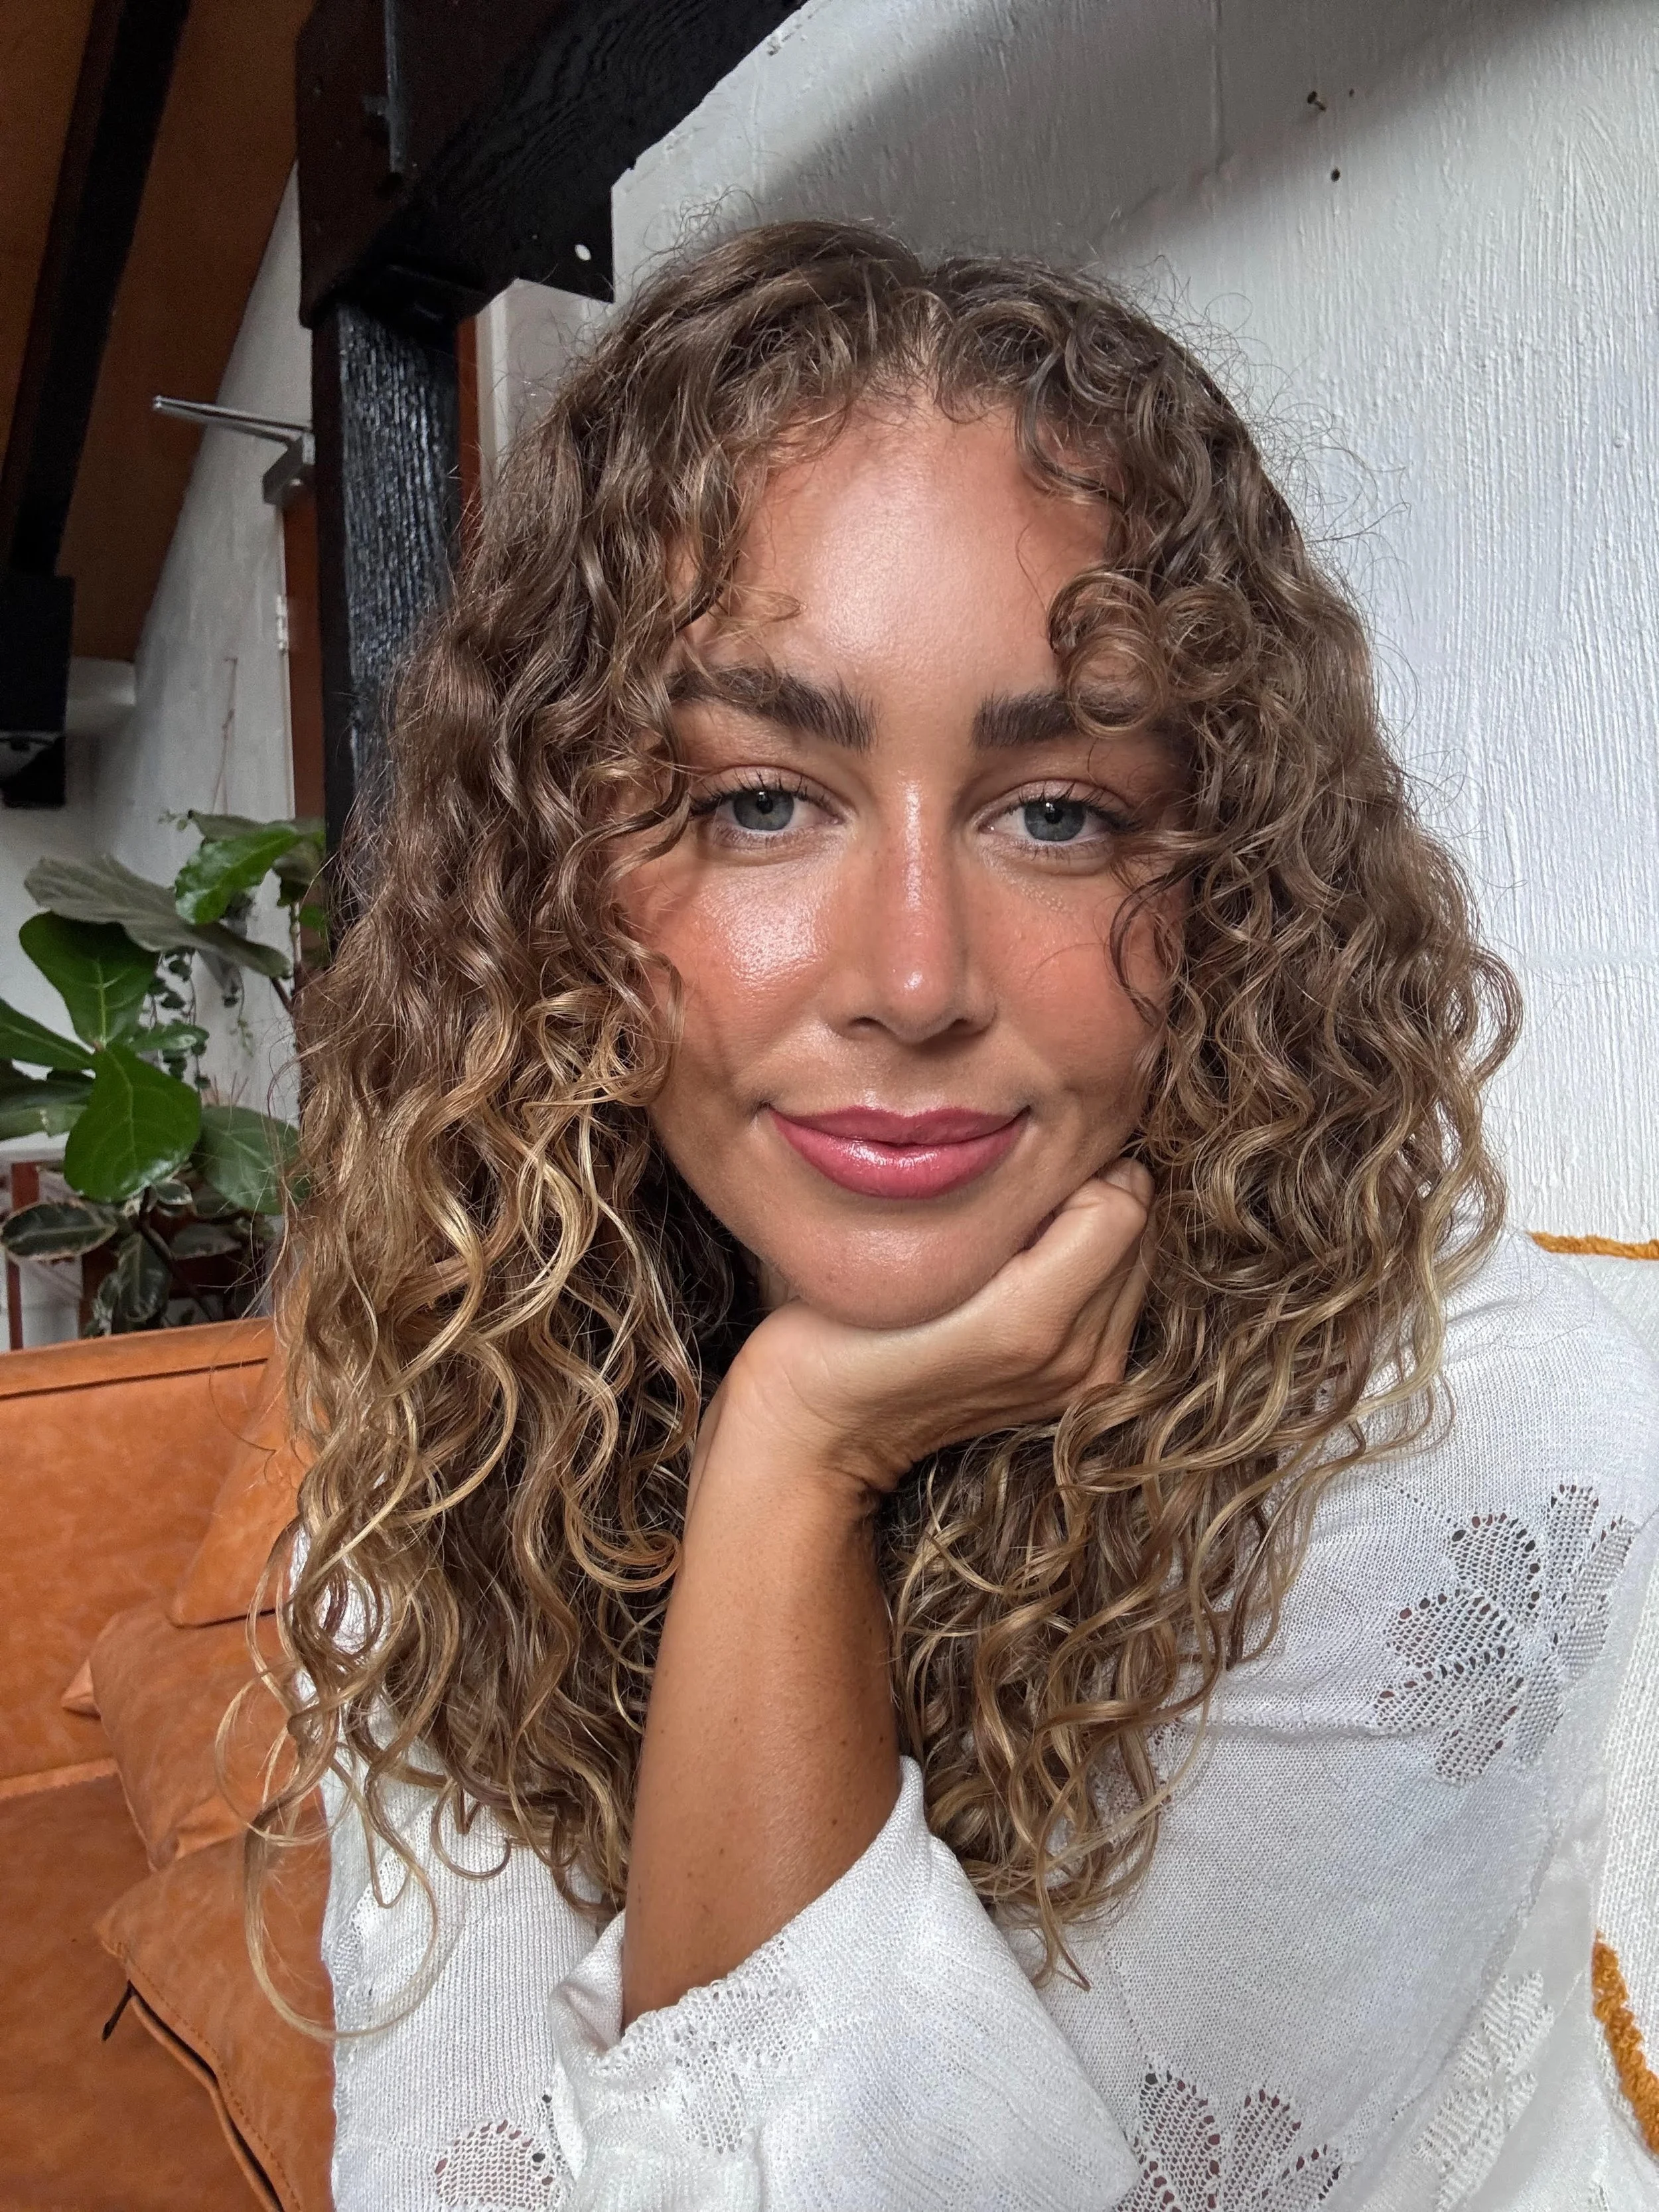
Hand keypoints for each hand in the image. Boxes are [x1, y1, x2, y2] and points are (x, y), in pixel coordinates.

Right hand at [702, 1159, 1153, 1503]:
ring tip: (1020, 1230)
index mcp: (1036, 1319)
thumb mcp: (913, 1255)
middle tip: (1019, 1191)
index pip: (1122, 1203)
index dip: (1076, 1167)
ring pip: (1133, 1263)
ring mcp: (1079, 1380)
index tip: (1021, 1164)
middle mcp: (1076, 1358)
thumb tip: (1069, 1160)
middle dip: (1092, 1196)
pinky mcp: (1073, 1390)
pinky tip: (1027, 1270)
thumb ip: (1003, 1209)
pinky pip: (1115, 1302)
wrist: (820, 1432)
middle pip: (1137, 1231)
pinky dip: (1087, 1272)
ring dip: (1091, 1234)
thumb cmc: (839, 1330)